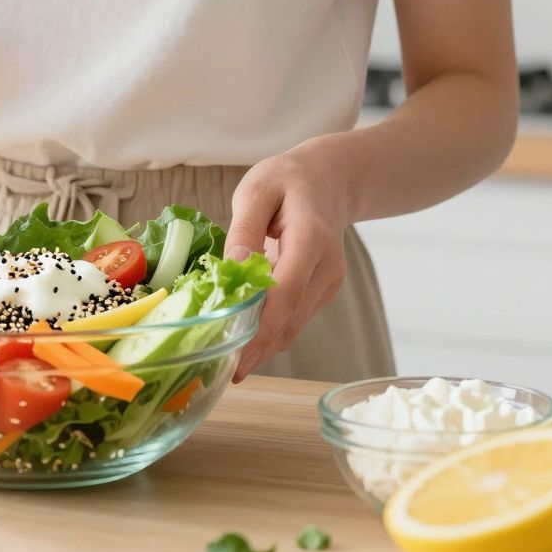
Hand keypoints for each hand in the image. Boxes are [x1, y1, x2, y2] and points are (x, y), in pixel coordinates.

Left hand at [225, 146, 354, 381]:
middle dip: (257, 347)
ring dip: (263, 346)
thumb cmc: (287, 180)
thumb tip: (234, 264)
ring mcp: (329, 282)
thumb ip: (244, 227)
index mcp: (311, 238)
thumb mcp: (257, 189)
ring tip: (228, 361)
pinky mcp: (323, 290)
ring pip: (294, 324)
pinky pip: (295, 318)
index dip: (261, 327)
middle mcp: (327, 266)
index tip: (237, 353)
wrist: (328, 181)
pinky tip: (245, 341)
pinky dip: (271, 332)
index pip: (287, 292)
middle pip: (291, 317)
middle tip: (223, 370)